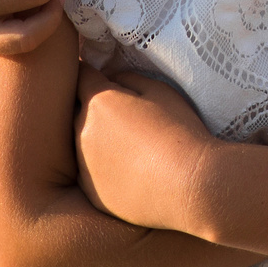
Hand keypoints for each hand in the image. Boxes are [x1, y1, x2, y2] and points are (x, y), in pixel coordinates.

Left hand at [74, 64, 209, 230]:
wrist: (188, 186)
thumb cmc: (179, 132)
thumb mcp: (160, 91)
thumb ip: (130, 79)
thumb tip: (113, 78)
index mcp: (99, 103)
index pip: (81, 76)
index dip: (90, 73)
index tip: (98, 74)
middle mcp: (82, 132)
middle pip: (80, 112)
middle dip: (95, 110)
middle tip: (125, 116)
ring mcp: (84, 166)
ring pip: (83, 144)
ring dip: (99, 140)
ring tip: (132, 148)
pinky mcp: (91, 193)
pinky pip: (91, 173)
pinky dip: (104, 169)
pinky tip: (130, 172)